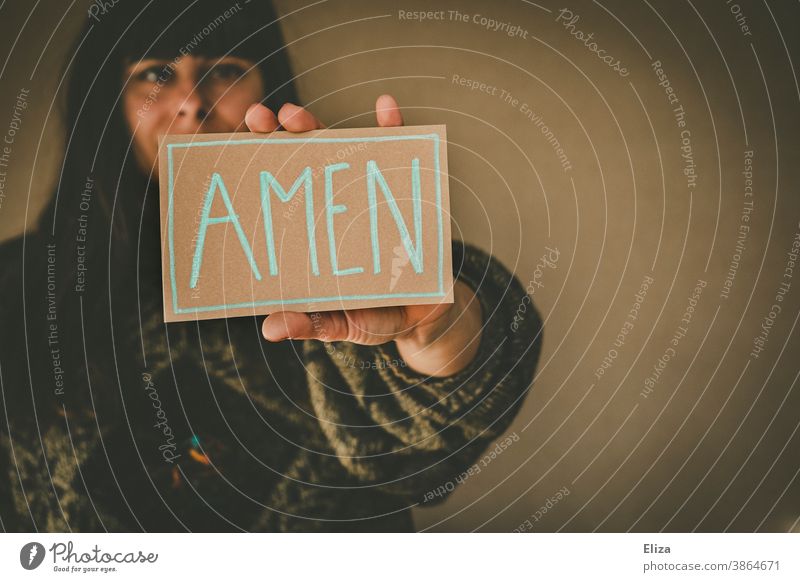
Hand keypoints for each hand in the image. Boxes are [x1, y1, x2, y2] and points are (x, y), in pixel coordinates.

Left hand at [244, 95, 482, 377]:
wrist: (426, 313)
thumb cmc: (377, 316)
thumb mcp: (343, 323)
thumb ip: (313, 324)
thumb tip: (272, 328)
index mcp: (311, 233)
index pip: (279, 194)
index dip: (255, 171)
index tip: (232, 150)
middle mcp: (332, 205)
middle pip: (300, 162)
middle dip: (277, 136)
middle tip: (261, 120)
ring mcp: (365, 193)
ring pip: (337, 150)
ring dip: (317, 127)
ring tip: (297, 116)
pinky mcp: (402, 189)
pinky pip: (397, 151)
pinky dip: (393, 126)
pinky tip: (385, 106)